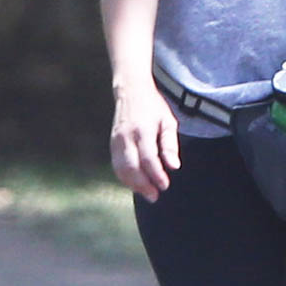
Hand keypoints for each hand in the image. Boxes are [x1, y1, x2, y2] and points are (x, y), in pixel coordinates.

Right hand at [110, 84, 179, 201]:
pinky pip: (116, 166)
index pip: (148, 158)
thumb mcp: (168, 120)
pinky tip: (136, 184)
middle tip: (155, 195)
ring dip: (133, 185)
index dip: (156, 175)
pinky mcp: (111, 144)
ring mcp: (116, 140)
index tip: (165, 185)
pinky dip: (125, 178)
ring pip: (121, 169)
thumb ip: (170, 144)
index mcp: (143, 129)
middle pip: (131, 167)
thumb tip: (174, 167)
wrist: (131, 90)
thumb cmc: (153, 107)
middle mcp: (126, 136)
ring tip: (148, 193)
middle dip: (143, 185)